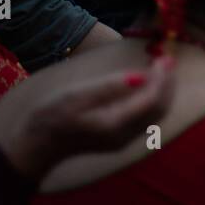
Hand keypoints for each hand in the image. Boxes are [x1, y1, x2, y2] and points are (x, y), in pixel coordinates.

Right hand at [5, 57, 175, 181]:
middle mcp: (125, 136)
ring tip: (163, 68)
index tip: (163, 57)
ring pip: (157, 115)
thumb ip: (108, 87)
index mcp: (114, 124)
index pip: (151, 100)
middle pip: (160, 109)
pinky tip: (150, 84)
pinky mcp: (121, 139)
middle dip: (167, 83)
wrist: (36, 147)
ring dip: (163, 91)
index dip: (161, 78)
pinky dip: (154, 99)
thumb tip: (140, 77)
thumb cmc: (49, 117)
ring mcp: (124, 140)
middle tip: (168, 58)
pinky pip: (148, 118)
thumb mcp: (74, 96)